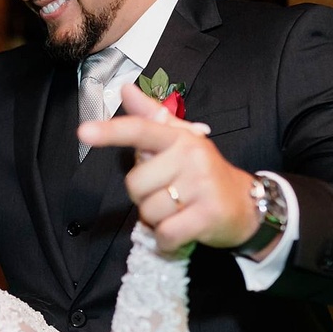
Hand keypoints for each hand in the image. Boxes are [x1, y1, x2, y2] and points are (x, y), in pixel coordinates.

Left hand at [78, 84, 259, 253]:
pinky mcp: (208, 215)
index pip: (141, 131)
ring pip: (149, 212)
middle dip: (144, 198)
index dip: (111, 132)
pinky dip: (167, 242)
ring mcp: (201, 185)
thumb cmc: (204, 175)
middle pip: (136, 184)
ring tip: (179, 213)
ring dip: (158, 221)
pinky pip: (166, 234)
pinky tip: (180, 234)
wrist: (248, 205)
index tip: (83, 132)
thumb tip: (125, 89)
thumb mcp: (180, 143)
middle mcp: (191, 157)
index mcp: (180, 138)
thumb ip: (149, 119)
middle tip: (170, 197)